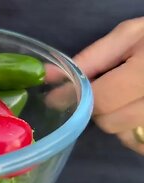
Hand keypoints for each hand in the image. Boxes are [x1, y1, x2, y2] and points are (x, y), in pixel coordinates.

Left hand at [73, 17, 143, 153]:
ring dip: (117, 122)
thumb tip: (48, 75)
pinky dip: (135, 135)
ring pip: (126, 138)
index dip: (77, 99)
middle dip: (99, 109)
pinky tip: (138, 112)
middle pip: (111, 122)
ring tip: (127, 98)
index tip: (60, 96)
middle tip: (107, 90)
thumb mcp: (130, 36)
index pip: (102, 100)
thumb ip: (90, 59)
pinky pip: (142, 146)